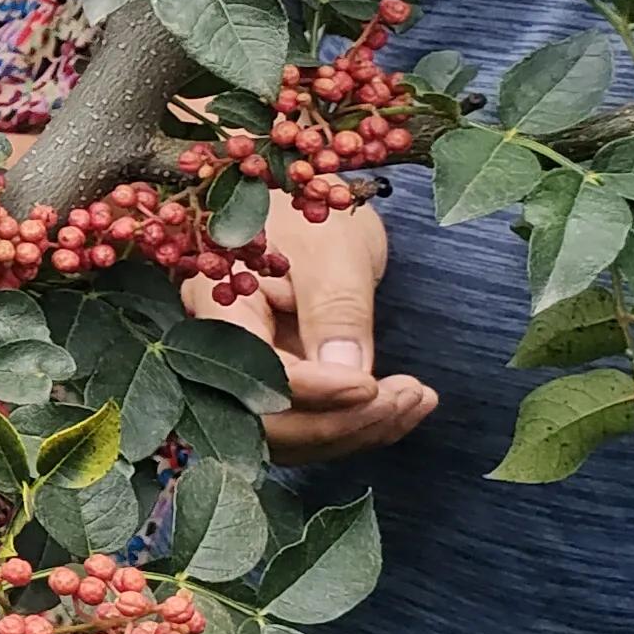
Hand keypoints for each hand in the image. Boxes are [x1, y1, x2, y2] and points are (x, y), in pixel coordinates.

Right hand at [182, 195, 439, 460]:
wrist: (310, 202)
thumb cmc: (314, 211)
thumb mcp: (332, 250)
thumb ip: (336, 311)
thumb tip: (348, 374)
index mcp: (216, 302)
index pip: (254, 367)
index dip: (314, 389)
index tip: (373, 386)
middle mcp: (216, 346)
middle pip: (265, 417)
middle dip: (340, 421)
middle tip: (407, 399)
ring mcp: (243, 369)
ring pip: (289, 432)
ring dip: (356, 429)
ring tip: (417, 400)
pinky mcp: (276, 382)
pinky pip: (309, 420)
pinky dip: (358, 422)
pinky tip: (406, 404)